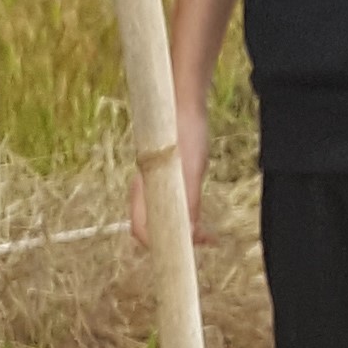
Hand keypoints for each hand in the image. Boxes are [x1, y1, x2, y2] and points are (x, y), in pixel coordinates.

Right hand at [131, 101, 208, 249]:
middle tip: (204, 240)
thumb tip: (190, 235)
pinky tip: (199, 209)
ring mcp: (153, 182)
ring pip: (161, 216)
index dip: (160, 245)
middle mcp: (144, 190)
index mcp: (143, 190)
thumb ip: (189, 202)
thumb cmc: (185, 132)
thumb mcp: (192, 170)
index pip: (141, 230)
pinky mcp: (164, 175)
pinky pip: (170, 203)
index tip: (189, 245)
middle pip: (150, 227)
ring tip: (206, 231)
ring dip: (181, 227)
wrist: (183, 101)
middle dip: (173, 240)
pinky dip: (184, 213)